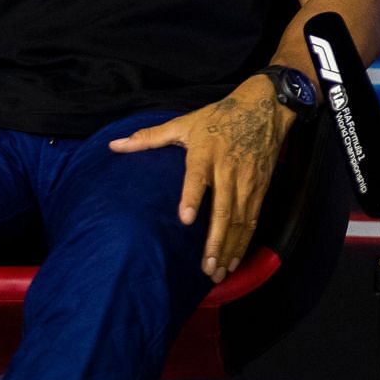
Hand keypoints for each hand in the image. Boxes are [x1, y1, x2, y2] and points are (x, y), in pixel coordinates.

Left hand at [109, 78, 293, 282]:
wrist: (265, 107)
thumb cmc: (220, 116)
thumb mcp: (184, 122)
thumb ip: (149, 137)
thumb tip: (114, 146)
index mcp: (205, 153)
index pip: (197, 177)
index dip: (192, 197)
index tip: (185, 219)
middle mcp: (228, 170)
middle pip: (223, 210)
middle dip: (215, 241)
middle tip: (205, 267)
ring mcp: (246, 182)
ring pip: (240, 221)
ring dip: (229, 247)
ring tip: (217, 272)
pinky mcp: (260, 188)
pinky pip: (252, 219)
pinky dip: (244, 241)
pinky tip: (234, 260)